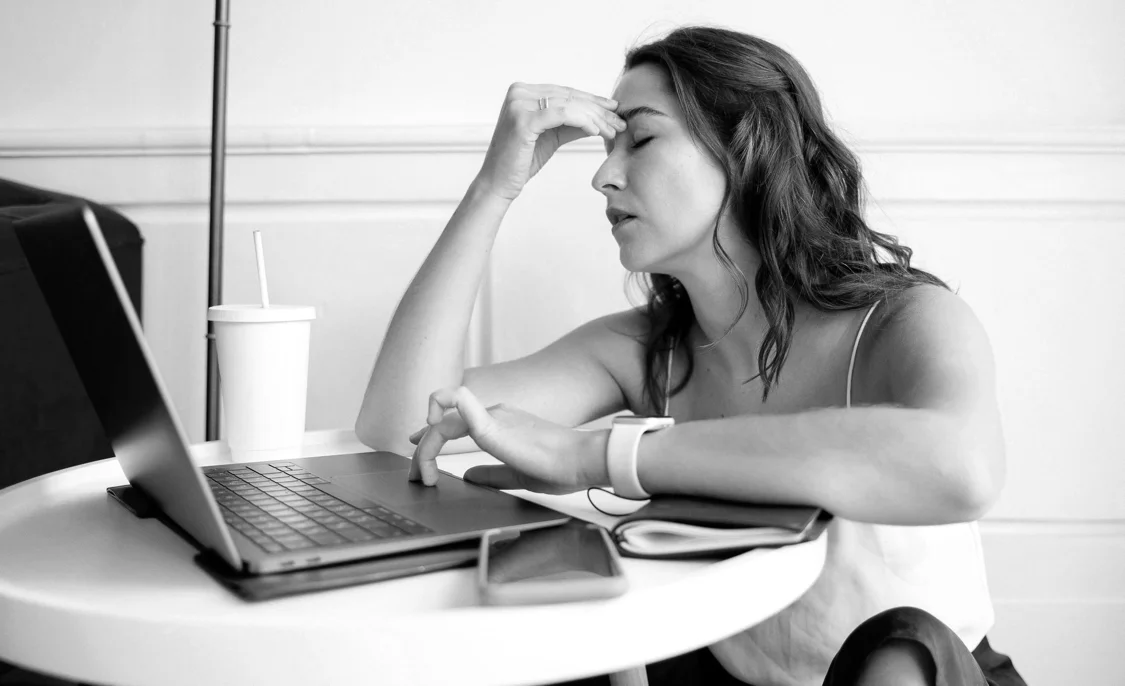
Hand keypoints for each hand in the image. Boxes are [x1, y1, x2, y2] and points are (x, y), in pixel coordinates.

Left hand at [407, 386, 608, 493]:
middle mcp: (494, 413)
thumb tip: (470, 476)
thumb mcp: (517, 473)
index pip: (456, 422)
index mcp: (501, 421)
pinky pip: (457, 412)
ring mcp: (492, 417)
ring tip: (421, 474)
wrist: (582, 460)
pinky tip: (424, 447)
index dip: (431, 437)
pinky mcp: (492, 426)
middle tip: (416, 476)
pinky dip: (435, 431)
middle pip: (443, 425)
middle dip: (423, 450)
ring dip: (425, 448)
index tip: (418, 453)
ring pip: (442, 424)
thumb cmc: (561, 466)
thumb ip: (492, 473)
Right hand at [475, 83, 626, 201]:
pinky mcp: (523, 119)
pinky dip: (583, 121)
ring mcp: (519, 103)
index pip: (565, 93)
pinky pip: (562, 115)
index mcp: (523, 91)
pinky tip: (597, 132)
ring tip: (612, 131)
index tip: (614, 110)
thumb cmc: (522, 161)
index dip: (592, 101)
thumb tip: (601, 116)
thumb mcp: (552, 136)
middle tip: (620, 122)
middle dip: (598, 110)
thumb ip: (572, 123)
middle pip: (569, 97)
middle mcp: (519, 92)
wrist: (498, 183)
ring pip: (569, 105)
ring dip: (595, 118)